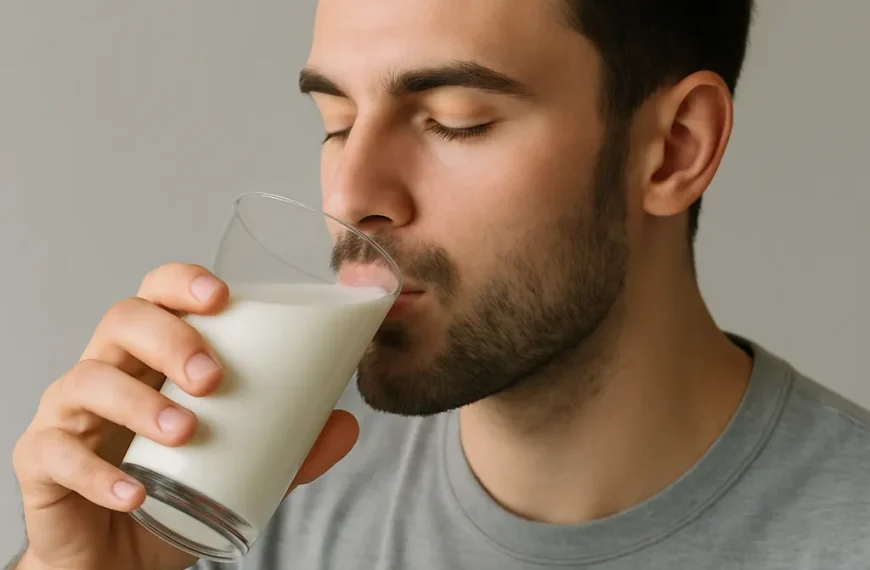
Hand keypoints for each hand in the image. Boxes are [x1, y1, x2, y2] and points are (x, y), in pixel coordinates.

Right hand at [12, 264, 358, 569]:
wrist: (118, 557)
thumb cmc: (175, 487)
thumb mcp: (241, 462)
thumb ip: (292, 445)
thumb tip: (347, 424)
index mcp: (152, 356)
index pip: (157, 294)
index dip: (182, 282)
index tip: (221, 296)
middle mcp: (107, 370)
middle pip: (122, 320)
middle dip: (169, 337)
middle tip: (213, 376)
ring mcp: (69, 414)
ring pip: (87, 380)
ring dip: (139, 402)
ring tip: (185, 430)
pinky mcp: (42, 461)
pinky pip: (56, 453)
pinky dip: (98, 474)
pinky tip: (136, 493)